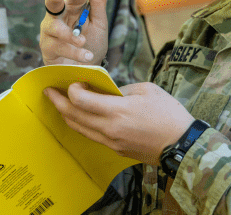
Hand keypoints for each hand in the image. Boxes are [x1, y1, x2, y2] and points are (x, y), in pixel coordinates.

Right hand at [40, 0, 109, 65]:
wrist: (88, 72)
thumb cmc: (92, 44)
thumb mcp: (99, 22)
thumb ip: (98, 0)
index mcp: (73, 8)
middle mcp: (58, 17)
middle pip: (52, 5)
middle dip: (52, 0)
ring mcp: (50, 33)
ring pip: (53, 27)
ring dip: (68, 35)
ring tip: (82, 41)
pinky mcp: (47, 49)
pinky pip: (57, 47)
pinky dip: (73, 51)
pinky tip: (86, 55)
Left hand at [43, 82, 193, 165]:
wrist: (182, 144)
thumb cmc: (168, 113)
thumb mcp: (147, 90)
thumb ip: (122, 89)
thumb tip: (106, 91)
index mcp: (117, 111)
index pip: (81, 100)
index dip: (72, 89)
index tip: (75, 80)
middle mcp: (109, 128)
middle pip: (73, 115)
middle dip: (58, 102)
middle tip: (48, 91)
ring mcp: (111, 141)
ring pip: (79, 128)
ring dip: (66, 115)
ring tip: (59, 103)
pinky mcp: (115, 149)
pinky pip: (91, 135)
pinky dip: (80, 124)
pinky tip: (79, 116)